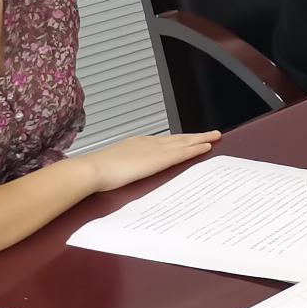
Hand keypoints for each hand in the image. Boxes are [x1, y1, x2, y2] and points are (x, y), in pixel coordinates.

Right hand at [86, 132, 218, 192]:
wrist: (92, 170)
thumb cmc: (96, 172)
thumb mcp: (112, 166)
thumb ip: (121, 168)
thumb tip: (120, 173)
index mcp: (135, 144)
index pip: (163, 141)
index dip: (177, 140)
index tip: (188, 139)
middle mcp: (148, 143)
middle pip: (177, 138)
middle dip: (194, 136)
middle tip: (210, 134)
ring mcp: (155, 150)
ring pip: (184, 142)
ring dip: (200, 139)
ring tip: (214, 137)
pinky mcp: (159, 159)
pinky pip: (183, 152)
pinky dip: (196, 148)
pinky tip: (206, 147)